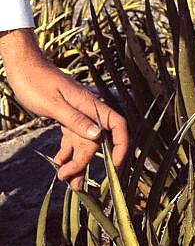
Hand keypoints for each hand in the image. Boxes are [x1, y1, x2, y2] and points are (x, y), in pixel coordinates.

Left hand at [0, 29, 127, 188]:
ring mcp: (78, 116)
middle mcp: (88, 112)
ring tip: (65, 179)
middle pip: (96, 143)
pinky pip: (72, 139)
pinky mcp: (67, 118)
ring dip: (76, 163)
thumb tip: (97, 136)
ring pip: (83, 144)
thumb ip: (75, 120)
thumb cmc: (35, 80)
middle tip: (70, 180)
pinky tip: (59, 162)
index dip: (121, 145)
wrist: (22, 65)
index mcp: (90, 105)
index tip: (115, 164)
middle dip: (85, 164)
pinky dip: (66, 153)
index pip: (117, 125)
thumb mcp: (53, 103)